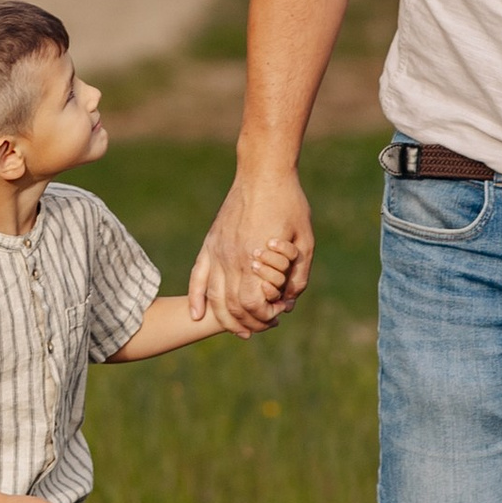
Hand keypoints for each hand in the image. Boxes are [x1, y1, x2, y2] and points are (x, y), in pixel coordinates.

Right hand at [191, 162, 314, 336]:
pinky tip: (197, 315)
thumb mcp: (305, 241)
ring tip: (240, 329)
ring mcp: (217, 251)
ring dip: (225, 319)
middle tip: (264, 324)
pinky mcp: (210, 244)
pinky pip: (197, 277)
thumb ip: (299, 276)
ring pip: (214, 298)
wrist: (264, 173)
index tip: (278, 314)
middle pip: (233, 307)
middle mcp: (233, 258)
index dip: (266, 316)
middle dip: (249, 322)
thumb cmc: (289, 204)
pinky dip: (195, 298)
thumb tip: (288, 303)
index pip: (254, 304)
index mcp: (257, 259)